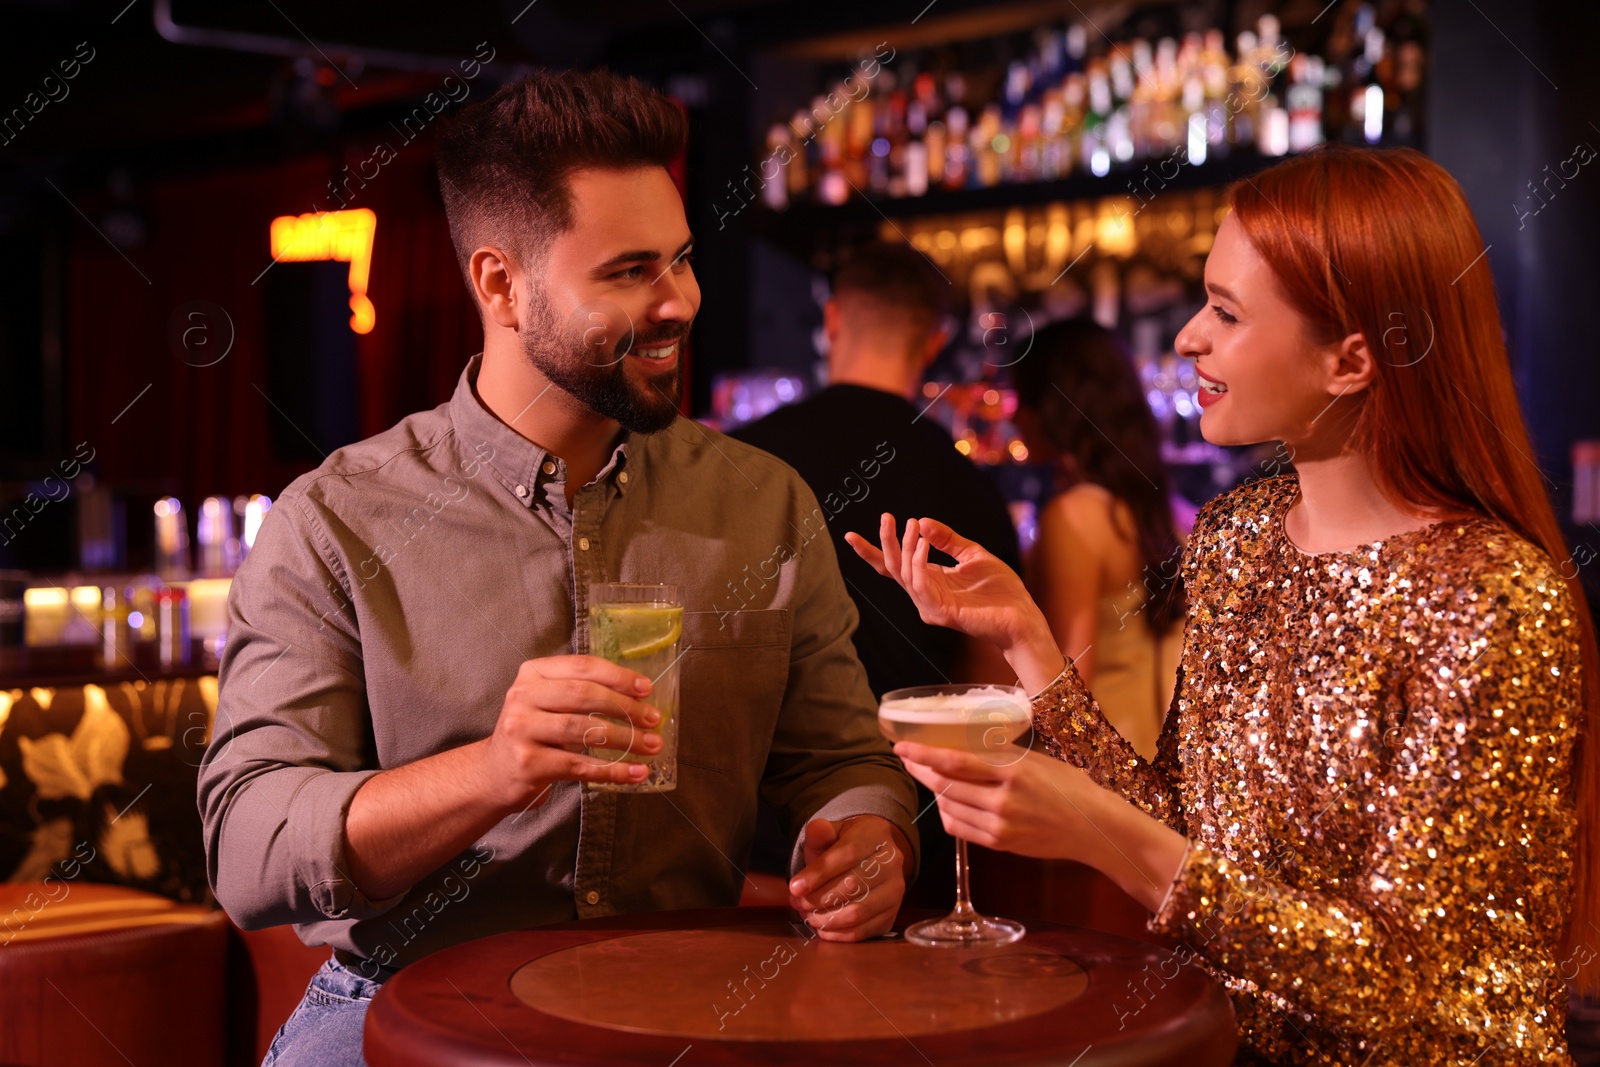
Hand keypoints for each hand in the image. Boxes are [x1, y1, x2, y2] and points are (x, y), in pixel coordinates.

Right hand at [479, 654, 664, 810]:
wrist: (493, 773)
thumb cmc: (533, 733)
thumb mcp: (547, 702)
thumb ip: (581, 691)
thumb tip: (638, 695)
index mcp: (532, 673)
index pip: (582, 667)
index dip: (618, 677)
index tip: (646, 689)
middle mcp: (522, 697)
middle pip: (584, 695)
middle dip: (626, 707)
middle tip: (653, 719)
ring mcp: (522, 730)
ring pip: (584, 731)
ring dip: (625, 739)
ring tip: (652, 746)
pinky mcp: (528, 763)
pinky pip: (579, 766)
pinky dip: (613, 770)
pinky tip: (636, 772)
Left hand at [788, 815, 908, 940]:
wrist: (872, 858)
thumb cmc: (845, 845)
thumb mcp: (832, 832)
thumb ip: (820, 832)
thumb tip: (815, 829)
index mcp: (876, 835)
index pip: (848, 855)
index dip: (819, 873)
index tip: (795, 887)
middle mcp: (892, 863)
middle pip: (853, 885)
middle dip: (819, 898)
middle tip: (798, 903)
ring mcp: (895, 891)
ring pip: (858, 912)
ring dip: (827, 918)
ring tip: (808, 916)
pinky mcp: (892, 915)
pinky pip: (864, 931)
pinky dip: (839, 934)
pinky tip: (823, 928)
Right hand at [845, 514, 1062, 691]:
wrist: (1022, 616)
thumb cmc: (1000, 590)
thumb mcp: (973, 554)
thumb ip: (948, 540)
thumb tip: (923, 522)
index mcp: (930, 581)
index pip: (893, 567)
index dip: (872, 552)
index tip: (851, 535)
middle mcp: (924, 595)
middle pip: (893, 568)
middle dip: (886, 542)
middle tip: (887, 517)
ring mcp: (930, 605)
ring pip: (905, 574)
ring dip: (905, 547)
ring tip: (911, 524)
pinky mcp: (941, 612)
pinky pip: (922, 584)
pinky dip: (918, 562)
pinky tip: (923, 543)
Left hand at [893, 742, 1187, 911]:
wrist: (1094, 828)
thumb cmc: (1069, 787)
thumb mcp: (1036, 761)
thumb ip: (999, 756)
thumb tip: (962, 744)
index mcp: (1014, 772)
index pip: (956, 762)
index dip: (923, 755)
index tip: (902, 746)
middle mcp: (1004, 801)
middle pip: (945, 785)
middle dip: (921, 770)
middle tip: (907, 758)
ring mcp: (1001, 826)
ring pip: (949, 807)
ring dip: (935, 791)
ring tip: (932, 776)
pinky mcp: (1000, 844)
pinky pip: (960, 828)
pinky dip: (948, 813)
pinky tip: (950, 802)